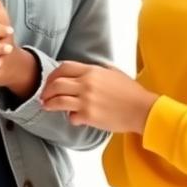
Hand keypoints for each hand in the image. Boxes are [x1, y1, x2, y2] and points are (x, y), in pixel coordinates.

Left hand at [42, 61, 158, 133]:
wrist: (143, 110)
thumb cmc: (131, 92)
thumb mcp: (115, 73)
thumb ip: (100, 69)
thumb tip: (91, 67)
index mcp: (92, 71)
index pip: (63, 68)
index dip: (53, 75)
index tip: (49, 81)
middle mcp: (86, 83)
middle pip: (56, 83)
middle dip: (46, 90)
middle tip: (44, 96)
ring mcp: (87, 100)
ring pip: (58, 100)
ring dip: (49, 104)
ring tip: (46, 106)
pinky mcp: (89, 116)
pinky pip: (71, 116)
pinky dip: (69, 118)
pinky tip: (73, 118)